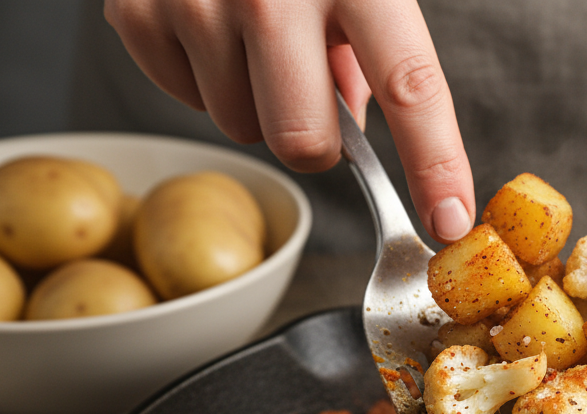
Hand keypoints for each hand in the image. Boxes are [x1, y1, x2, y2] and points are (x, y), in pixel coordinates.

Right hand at [104, 0, 475, 243]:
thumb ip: (377, 46)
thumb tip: (354, 127)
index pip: (411, 86)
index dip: (435, 163)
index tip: (448, 219)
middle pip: (304, 142)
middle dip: (319, 140)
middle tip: (313, 91)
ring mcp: (196, 3)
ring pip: (242, 129)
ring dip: (258, 103)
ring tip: (256, 32)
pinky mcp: (137, 11)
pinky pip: (188, 100)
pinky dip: (207, 77)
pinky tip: (213, 23)